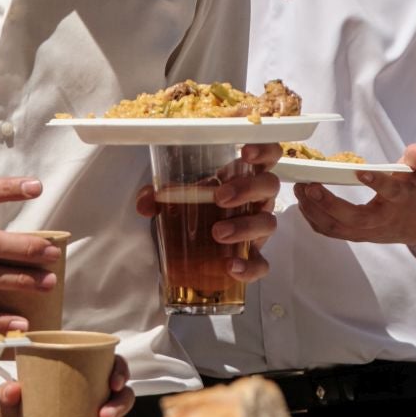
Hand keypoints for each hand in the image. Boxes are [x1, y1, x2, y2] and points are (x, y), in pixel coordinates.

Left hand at [0, 356, 135, 416]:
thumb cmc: (15, 415)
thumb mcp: (9, 403)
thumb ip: (8, 394)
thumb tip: (12, 389)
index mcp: (81, 380)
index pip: (111, 368)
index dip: (120, 371)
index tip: (113, 382)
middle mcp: (95, 401)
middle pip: (123, 397)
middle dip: (120, 405)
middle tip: (103, 415)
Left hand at [133, 142, 280, 282]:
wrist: (191, 252)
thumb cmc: (194, 214)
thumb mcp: (176, 200)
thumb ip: (158, 197)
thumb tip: (146, 201)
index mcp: (241, 177)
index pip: (266, 155)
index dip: (263, 149)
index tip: (246, 152)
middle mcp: (255, 200)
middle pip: (269, 185)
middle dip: (247, 188)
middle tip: (220, 198)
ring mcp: (257, 229)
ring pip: (268, 222)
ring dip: (244, 226)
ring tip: (217, 233)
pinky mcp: (254, 258)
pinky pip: (262, 263)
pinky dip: (249, 266)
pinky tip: (231, 267)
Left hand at [292, 145, 415, 255]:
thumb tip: (413, 152)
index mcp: (402, 199)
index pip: (391, 192)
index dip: (377, 182)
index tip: (359, 172)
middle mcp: (382, 219)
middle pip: (355, 218)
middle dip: (330, 204)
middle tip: (310, 186)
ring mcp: (368, 231)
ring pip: (337, 228)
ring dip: (314, 211)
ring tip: (299, 189)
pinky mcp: (356, 235)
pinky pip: (331, 231)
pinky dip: (313, 219)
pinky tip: (302, 201)